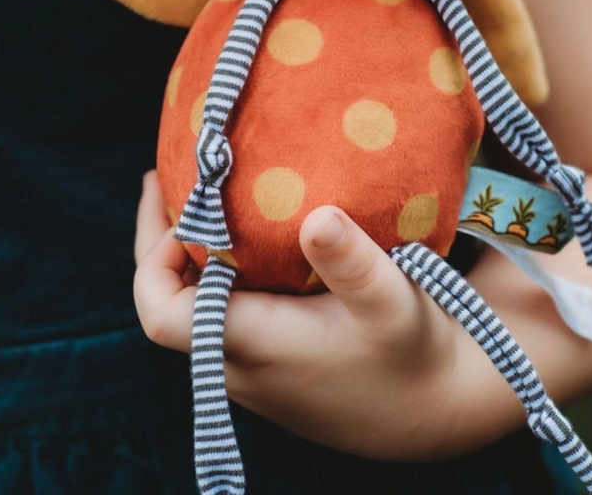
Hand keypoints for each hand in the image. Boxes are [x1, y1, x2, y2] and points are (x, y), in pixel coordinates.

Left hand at [134, 170, 498, 460]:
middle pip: (165, 303)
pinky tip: (239, 236)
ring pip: (190, 308)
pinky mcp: (268, 362)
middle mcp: (238, 362)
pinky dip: (214, 270)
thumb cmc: (413, 355)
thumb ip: (354, 262)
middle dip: (158, 240)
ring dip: (185, 254)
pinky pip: (218, 313)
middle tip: (161, 180)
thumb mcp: (393, 303)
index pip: (162, 314)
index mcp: (253, 344)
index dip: (155, 260)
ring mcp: (249, 367)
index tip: (184, 211)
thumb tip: (317, 216)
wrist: (436, 410)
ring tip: (193, 197)